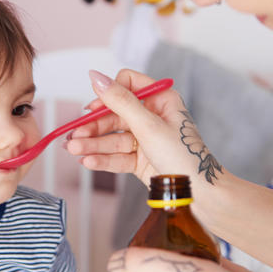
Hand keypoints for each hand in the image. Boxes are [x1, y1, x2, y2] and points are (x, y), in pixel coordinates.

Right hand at [65, 69, 222, 185]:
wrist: (200, 195)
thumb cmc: (183, 156)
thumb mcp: (148, 126)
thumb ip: (120, 101)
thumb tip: (95, 76)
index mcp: (161, 100)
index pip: (127, 85)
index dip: (108, 95)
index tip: (92, 109)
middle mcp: (153, 116)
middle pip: (114, 115)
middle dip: (93, 127)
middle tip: (73, 137)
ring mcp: (146, 139)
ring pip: (113, 137)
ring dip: (93, 145)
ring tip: (73, 152)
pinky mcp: (141, 160)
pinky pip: (117, 156)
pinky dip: (102, 159)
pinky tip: (87, 162)